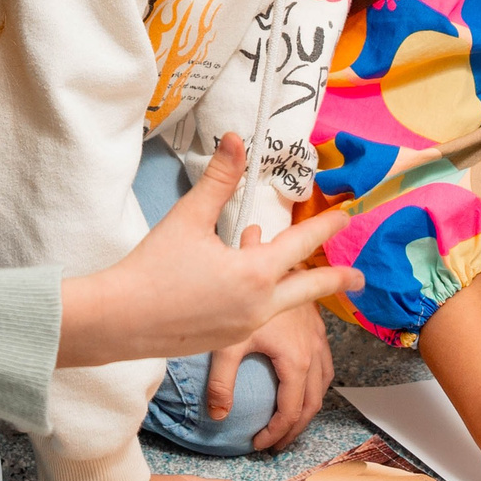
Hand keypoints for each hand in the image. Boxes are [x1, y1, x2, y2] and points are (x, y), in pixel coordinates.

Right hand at [59, 136, 362, 367]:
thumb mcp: (188, 218)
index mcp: (255, 273)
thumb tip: (236, 139)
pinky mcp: (227, 341)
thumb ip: (219, 180)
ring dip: (297, 289)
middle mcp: (259, 305)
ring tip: (305, 278)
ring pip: (283, 304)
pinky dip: (267, 300)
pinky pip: (259, 316)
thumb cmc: (153, 266)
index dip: (326, 226)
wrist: (119, 321)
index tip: (347, 215)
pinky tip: (254, 291)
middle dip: (337, 280)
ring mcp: (244, 327)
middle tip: (361, 278)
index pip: (302, 243)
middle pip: (310, 290)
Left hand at [205, 300, 330, 450]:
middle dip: (294, 430)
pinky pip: (325, 367)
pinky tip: (301, 389)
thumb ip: (221, 381)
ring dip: (307, 410)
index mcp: (295, 361)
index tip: (259, 444)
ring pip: (323, 387)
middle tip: (275, 445)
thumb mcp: (228, 341)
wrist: (271, 257)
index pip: (291, 411)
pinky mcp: (317, 327)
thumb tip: (218, 416)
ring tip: (288, 424)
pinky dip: (316, 387)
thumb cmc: (246, 296)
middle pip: (311, 405)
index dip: (276, 434)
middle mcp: (313, 352)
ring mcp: (318, 339)